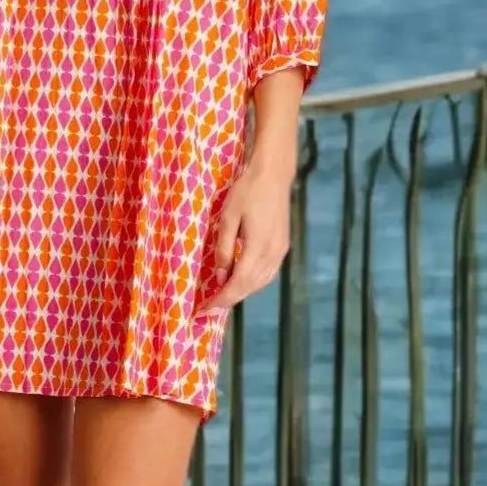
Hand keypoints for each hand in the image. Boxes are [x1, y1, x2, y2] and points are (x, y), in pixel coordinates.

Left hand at [195, 157, 293, 312]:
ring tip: (221, 297)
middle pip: (249, 287)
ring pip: (260, 283)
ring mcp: (280, 251)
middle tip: (208, 308)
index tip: (203, 310)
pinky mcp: (283, 247)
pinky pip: (267, 273)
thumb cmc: (246, 191)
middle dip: (228, 300)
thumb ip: (224, 249)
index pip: (238, 284)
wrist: (273, 175)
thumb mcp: (228, 218)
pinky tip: (240, 281)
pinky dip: (252, 282)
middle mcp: (273, 254)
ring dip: (241, 293)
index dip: (220, 300)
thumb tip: (220, 277)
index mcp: (258, 247)